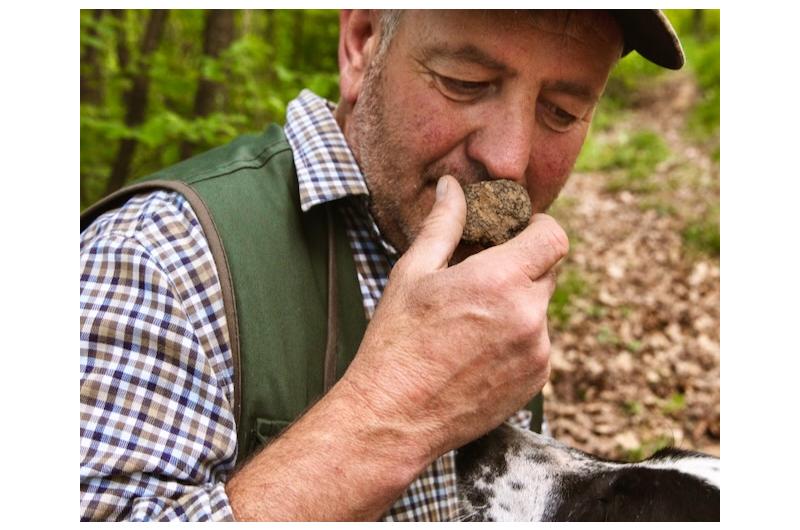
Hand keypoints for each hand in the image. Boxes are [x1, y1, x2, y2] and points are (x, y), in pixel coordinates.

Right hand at [338, 174, 567, 459]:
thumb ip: (444, 224)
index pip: (554, 236)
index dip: (539, 228)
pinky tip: (477, 350)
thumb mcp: (413, 273)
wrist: (395, 416)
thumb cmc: (396, 341)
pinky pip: (538, 343)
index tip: (516, 233)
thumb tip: (452, 187)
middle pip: (549, 270)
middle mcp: (529, 315)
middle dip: (522, 265)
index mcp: (499, 280)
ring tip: (471, 322)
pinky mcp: (536, 380)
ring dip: (518, 304)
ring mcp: (537, 352)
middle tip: (482, 276)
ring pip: (541, 308)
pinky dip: (518, 338)